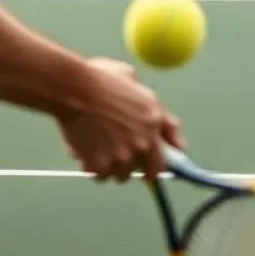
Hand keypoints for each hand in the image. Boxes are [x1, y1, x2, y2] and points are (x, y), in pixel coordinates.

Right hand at [58, 58, 182, 181]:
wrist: (76, 88)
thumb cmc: (102, 79)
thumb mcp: (138, 86)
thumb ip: (160, 116)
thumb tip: (178, 142)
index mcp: (154, 122)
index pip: (163, 161)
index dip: (152, 164)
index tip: (146, 167)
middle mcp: (143, 143)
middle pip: (143, 173)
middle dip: (132, 166)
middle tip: (116, 152)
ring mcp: (123, 157)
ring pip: (119, 176)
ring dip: (111, 166)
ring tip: (98, 146)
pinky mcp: (102, 165)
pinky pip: (99, 176)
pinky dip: (92, 167)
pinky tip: (86, 150)